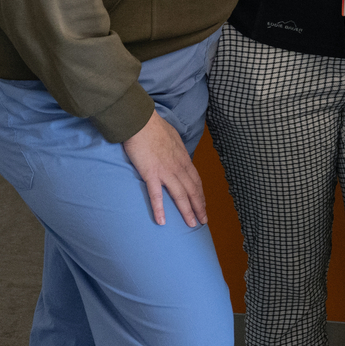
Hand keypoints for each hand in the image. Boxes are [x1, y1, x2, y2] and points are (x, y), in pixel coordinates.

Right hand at [121, 111, 206, 227]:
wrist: (141, 121)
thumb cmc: (154, 127)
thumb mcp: (173, 138)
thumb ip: (176, 150)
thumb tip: (176, 154)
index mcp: (183, 159)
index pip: (196, 180)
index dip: (200, 194)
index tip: (203, 205)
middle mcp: (178, 167)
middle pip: (192, 190)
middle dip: (199, 207)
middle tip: (203, 221)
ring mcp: (166, 171)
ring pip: (180, 195)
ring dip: (187, 211)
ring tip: (192, 225)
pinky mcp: (151, 173)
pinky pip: (156, 194)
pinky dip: (160, 209)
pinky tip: (162, 221)